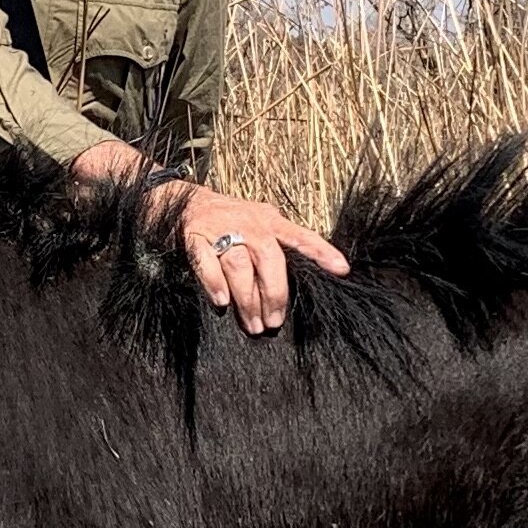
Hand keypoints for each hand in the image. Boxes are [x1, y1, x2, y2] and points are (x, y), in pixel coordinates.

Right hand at [173, 184, 350, 333]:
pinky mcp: (195, 238)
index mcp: (270, 221)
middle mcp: (249, 224)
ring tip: (252, 324)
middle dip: (274, 293)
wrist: (187, 203)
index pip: (300, 236)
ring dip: (247, 298)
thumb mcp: (260, 224)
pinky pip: (206, 263)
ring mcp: (221, 229)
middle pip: (269, 258)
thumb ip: (277, 247)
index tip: (341, 269)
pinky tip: (222, 303)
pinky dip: (214, 284)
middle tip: (274, 321)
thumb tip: (300, 282)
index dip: (321, 251)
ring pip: (239, 265)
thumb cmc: (230, 221)